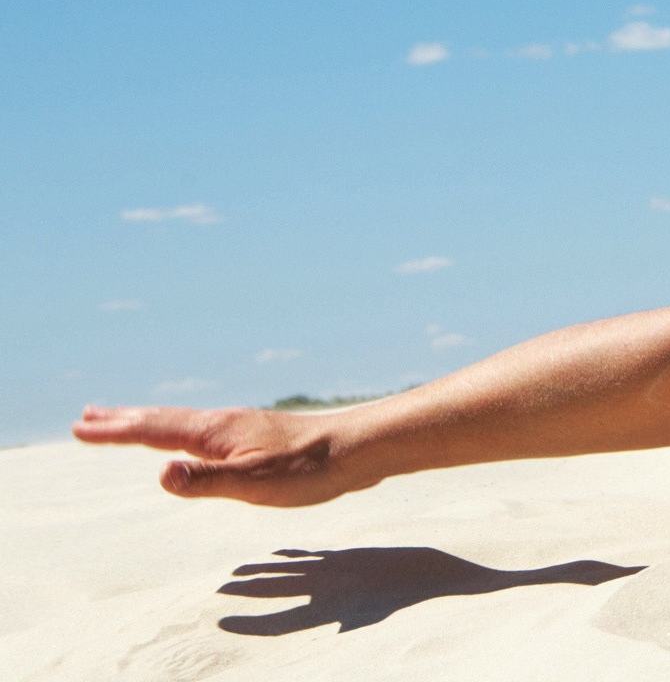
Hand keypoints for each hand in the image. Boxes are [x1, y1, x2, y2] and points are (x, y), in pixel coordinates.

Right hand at [71, 404, 354, 506]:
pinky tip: (190, 440)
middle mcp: (224, 422)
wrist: (360, 449)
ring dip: (149, 421)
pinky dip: (180, 429)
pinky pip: (203, 429)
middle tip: (87, 415)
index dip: (115, 432)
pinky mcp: (258, 436)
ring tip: (128, 421)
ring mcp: (242, 427)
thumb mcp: (253, 484)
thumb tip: (160, 472)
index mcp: (216, 431)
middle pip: (163, 419)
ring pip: (183, 421)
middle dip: (123, 419)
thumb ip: (206, 481)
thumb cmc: (309, 471)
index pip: (153, 431)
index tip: (79, 428)